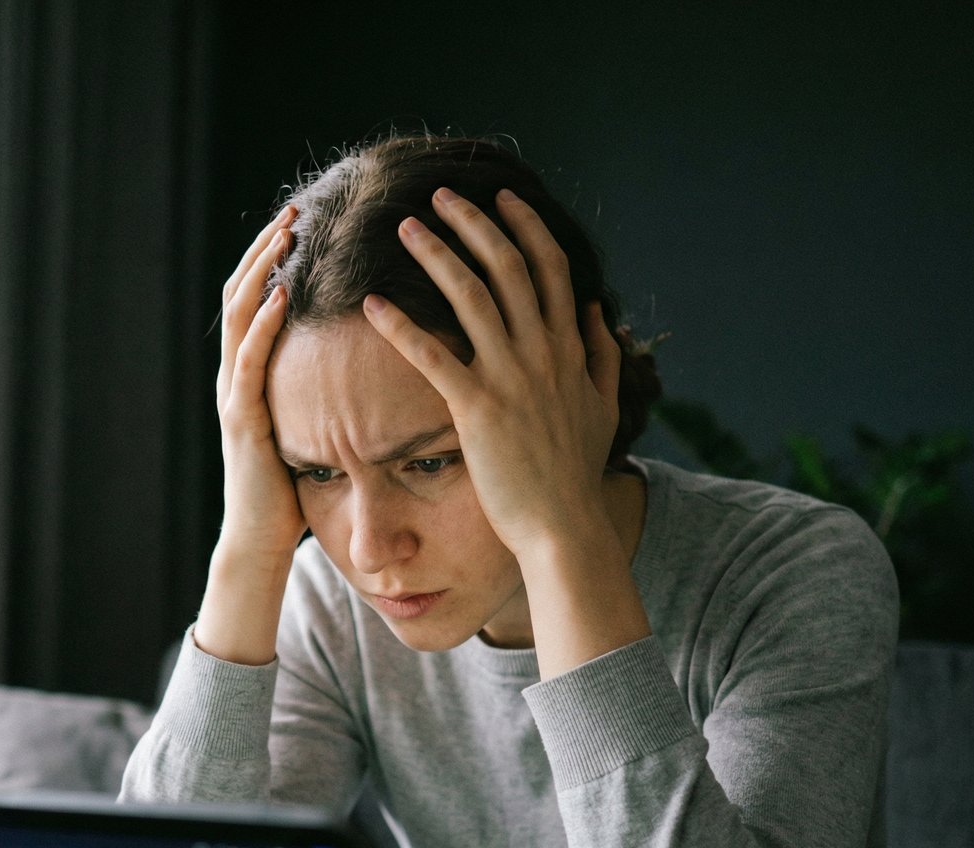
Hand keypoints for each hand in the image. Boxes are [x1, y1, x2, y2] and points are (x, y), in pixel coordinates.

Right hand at [215, 204, 305, 560]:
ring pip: (240, 316)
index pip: (257, 299)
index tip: (303, 219)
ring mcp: (234, 394)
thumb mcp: (307, 426)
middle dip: (265, 248)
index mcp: (253, 374)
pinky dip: (264, 324)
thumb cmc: (290, 490)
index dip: (274, 258)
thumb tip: (355, 362)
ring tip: (286, 234)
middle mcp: (236, 376)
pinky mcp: (242, 419)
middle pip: (242, 293)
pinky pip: (249, 361)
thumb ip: (316, 391)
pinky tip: (284, 295)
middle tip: (294, 208)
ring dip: (262, 270)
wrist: (261, 541)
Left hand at [362, 187, 622, 561]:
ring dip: (435, 254)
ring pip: (470, 295)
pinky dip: (400, 325)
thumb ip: (602, 354)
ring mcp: (511, 378)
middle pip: (506, 266)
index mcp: (569, 347)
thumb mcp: (602, 406)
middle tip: (440, 197)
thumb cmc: (575, 473)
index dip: (523, 226)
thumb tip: (599, 312)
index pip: (549, 267)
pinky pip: (432, 355)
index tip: (500, 198)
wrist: (562, 526)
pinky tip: (371, 304)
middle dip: (473, 223)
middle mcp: (542, 352)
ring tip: (405, 228)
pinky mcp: (477, 408)